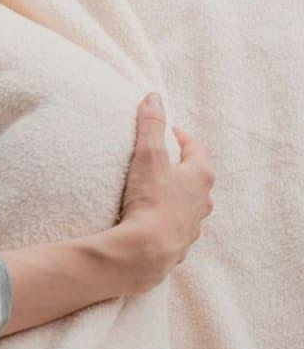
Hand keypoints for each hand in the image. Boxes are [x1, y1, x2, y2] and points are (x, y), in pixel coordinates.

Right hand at [106, 94, 215, 294]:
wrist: (146, 250)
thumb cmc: (151, 199)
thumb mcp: (148, 155)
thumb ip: (151, 125)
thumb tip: (154, 97)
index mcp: (200, 176)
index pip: (195, 148)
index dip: (180, 137)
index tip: (165, 132)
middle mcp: (203, 201)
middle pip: (194, 177)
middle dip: (178, 167)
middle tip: (158, 159)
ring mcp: (192, 225)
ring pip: (186, 204)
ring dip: (173, 195)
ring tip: (150, 190)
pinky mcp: (178, 245)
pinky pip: (174, 226)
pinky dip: (164, 219)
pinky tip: (147, 219)